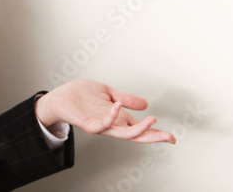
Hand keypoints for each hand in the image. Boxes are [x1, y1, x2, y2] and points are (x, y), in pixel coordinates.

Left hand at [35, 79, 175, 143]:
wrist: (60, 97)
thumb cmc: (81, 95)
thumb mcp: (108, 93)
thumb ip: (126, 99)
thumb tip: (145, 104)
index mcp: (119, 119)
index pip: (141, 129)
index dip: (156, 133)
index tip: (173, 138)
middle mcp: (112, 125)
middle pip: (137, 136)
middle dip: (154, 137)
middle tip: (170, 138)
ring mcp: (101, 126)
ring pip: (123, 134)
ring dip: (138, 129)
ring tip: (152, 120)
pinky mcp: (88, 124)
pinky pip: (102, 124)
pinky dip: (112, 116)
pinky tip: (118, 106)